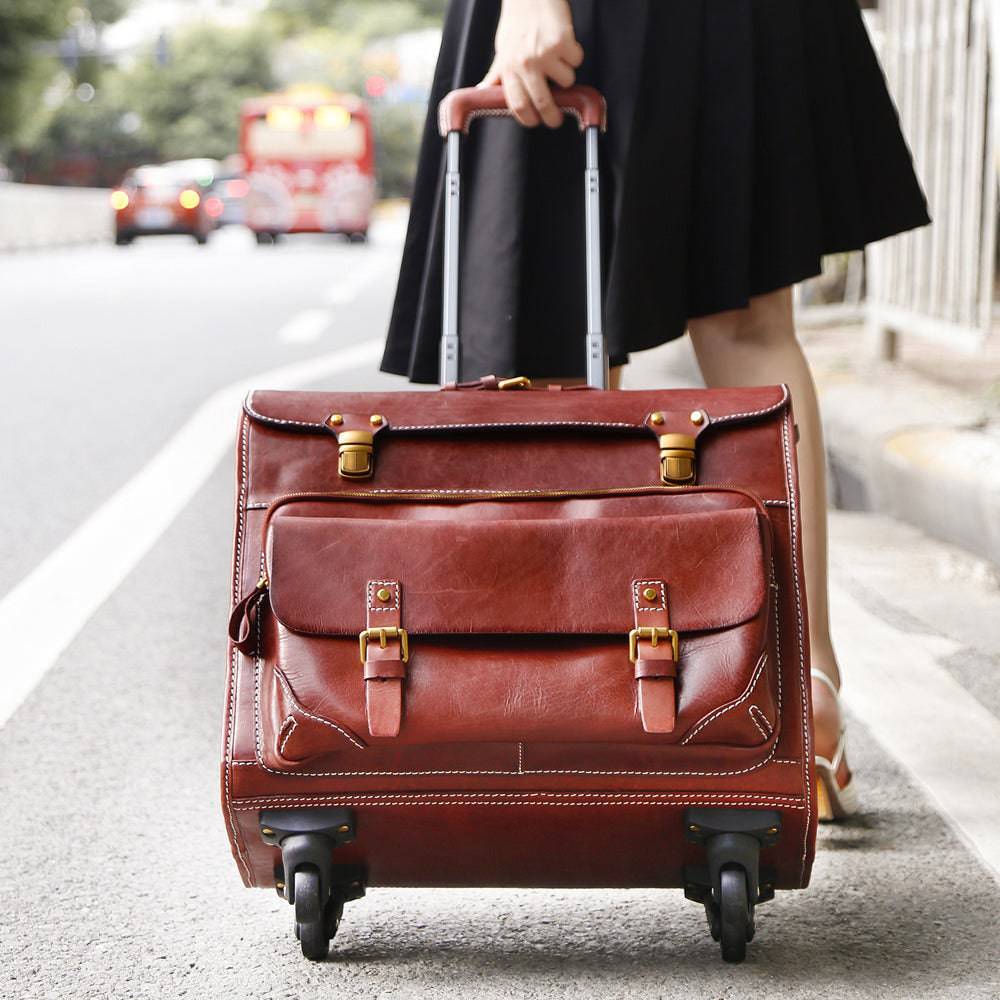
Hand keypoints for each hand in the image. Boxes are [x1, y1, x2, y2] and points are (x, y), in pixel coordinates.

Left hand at [477, 0, 584, 127]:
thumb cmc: (518, 23)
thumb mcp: (502, 50)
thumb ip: (497, 74)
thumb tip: (483, 91)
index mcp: (509, 67)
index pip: (518, 105)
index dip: (529, 119)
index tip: (536, 121)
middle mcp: (526, 63)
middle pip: (543, 103)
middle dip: (552, 117)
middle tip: (556, 119)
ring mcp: (545, 53)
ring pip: (566, 81)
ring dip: (566, 74)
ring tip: (558, 59)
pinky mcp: (562, 42)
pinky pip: (576, 61)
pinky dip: (574, 55)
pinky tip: (565, 43)